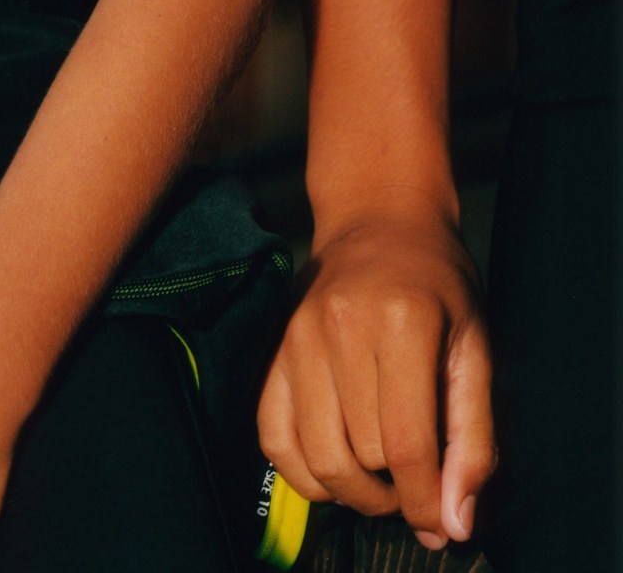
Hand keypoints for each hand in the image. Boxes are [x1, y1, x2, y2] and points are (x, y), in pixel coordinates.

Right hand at [257, 211, 495, 549]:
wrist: (378, 222)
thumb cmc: (437, 287)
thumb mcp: (477, 351)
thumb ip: (473, 439)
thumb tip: (455, 522)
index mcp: (401, 322)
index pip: (407, 444)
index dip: (425, 503)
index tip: (440, 526)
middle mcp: (339, 327)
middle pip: (361, 455)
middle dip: (394, 490)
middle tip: (415, 486)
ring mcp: (296, 336)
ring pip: (316, 455)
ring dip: (351, 491)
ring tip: (379, 482)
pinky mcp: (273, 347)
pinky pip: (271, 435)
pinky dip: (301, 473)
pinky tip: (332, 471)